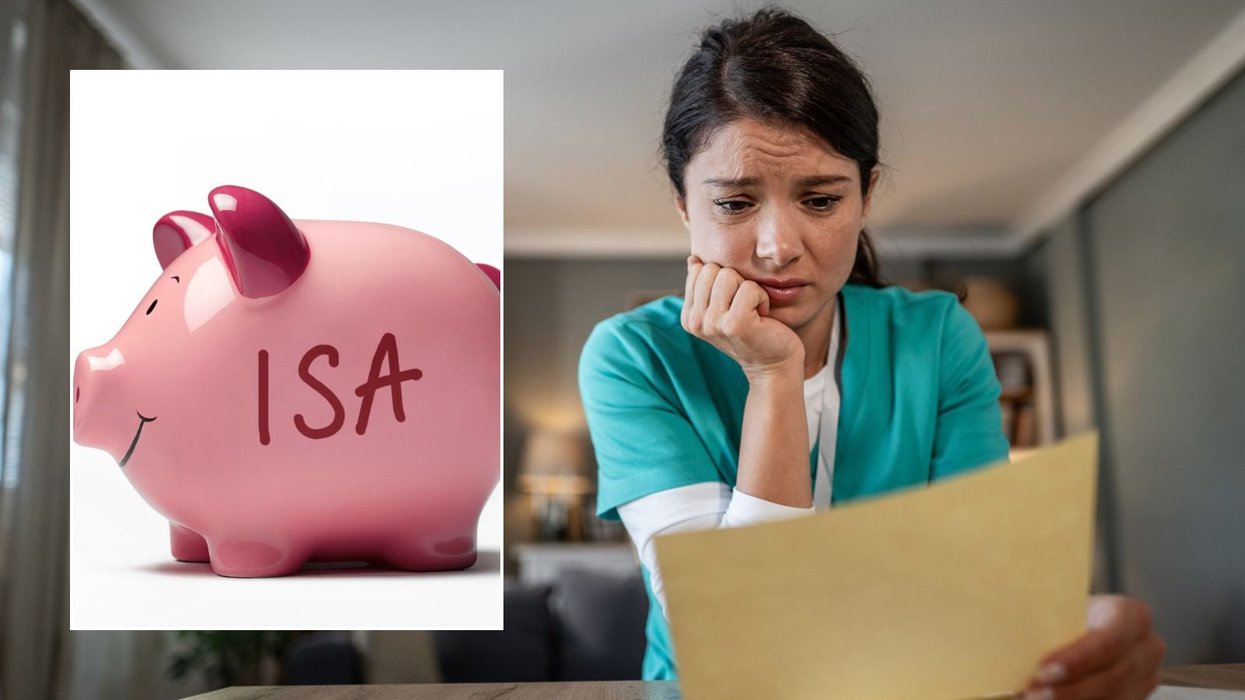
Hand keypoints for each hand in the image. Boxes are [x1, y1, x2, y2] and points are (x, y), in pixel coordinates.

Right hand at [681, 256, 802, 379]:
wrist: (773, 363)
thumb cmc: (753, 331)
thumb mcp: (723, 306)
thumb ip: (706, 285)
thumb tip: (692, 259)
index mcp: (688, 316)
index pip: (699, 270)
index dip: (723, 280)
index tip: (733, 303)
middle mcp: (695, 322)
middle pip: (712, 269)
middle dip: (735, 282)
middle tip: (744, 307)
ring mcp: (712, 324)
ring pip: (728, 275)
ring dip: (749, 289)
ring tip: (752, 312)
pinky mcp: (734, 324)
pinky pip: (749, 288)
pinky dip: (762, 298)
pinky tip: (762, 318)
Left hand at [1024, 594, 1165, 699]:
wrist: (1075, 624)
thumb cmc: (1063, 613)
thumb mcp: (1056, 606)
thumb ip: (1041, 618)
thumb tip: (1005, 629)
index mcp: (1131, 615)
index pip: (1109, 640)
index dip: (1077, 659)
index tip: (1042, 671)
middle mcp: (1147, 647)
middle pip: (1112, 677)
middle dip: (1068, 690)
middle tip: (1031, 693)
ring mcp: (1146, 678)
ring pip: (1113, 699)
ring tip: (1033, 699)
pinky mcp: (1136, 697)